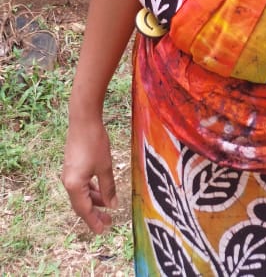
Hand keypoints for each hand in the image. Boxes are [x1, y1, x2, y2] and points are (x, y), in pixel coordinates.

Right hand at [61, 116, 117, 233]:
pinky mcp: (71, 166)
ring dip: (94, 201)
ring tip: (108, 205)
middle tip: (108, 222)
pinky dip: (90, 190)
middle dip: (94, 213)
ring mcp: (68, 174)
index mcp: (74, 185)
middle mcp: (67, 182)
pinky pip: (80, 184)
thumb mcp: (105, 167)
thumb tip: (112, 205)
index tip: (103, 230)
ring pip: (81, 194)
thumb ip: (108, 187)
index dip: (94, 221)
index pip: (84, 210)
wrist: (83, 119)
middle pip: (81, 204)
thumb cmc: (94, 142)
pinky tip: (100, 189)